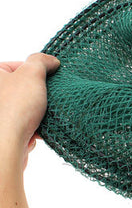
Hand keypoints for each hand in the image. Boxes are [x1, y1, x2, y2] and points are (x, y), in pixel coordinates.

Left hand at [0, 53, 60, 170]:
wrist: (6, 146)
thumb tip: (51, 61)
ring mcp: (0, 114)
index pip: (16, 65)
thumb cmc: (15, 108)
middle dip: (39, 94)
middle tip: (49, 97)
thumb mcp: (32, 74)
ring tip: (44, 116)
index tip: (48, 79)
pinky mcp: (4, 131)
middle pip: (22, 87)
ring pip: (25, 107)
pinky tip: (37, 130)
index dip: (36, 72)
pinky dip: (34, 127)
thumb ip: (41, 61)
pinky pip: (23, 125)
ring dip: (39, 112)